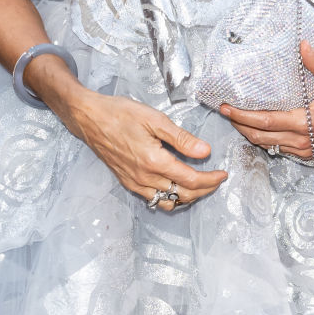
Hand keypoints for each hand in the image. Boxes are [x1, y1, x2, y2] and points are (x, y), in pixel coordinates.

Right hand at [61, 87, 227, 210]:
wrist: (90, 118)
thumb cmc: (121, 113)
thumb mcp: (155, 119)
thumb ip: (181, 138)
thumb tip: (206, 152)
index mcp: (154, 161)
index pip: (191, 180)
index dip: (211, 179)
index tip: (223, 173)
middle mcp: (144, 178)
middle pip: (182, 195)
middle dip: (204, 190)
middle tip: (216, 179)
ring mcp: (134, 183)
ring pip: (168, 201)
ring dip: (188, 197)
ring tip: (200, 184)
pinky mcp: (127, 182)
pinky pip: (153, 198)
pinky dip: (170, 197)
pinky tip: (176, 185)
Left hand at [220, 40, 313, 156]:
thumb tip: (302, 45)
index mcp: (306, 122)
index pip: (266, 122)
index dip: (243, 116)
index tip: (226, 107)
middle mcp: (303, 139)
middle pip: (261, 137)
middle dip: (240, 125)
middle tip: (224, 113)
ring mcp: (305, 148)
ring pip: (268, 145)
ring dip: (250, 134)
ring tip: (235, 120)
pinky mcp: (308, 151)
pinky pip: (279, 148)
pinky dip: (265, 139)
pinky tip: (256, 129)